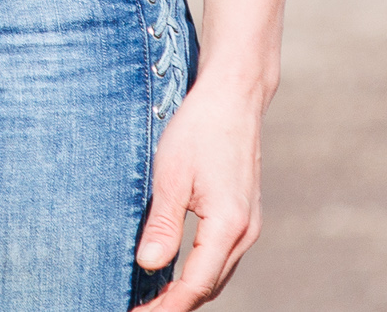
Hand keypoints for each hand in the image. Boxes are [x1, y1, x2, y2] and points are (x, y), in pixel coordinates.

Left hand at [137, 68, 266, 308]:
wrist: (234, 96)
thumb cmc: (199, 128)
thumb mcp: (171, 174)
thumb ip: (163, 224)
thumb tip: (149, 266)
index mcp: (228, 224)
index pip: (195, 285)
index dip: (166, 308)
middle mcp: (245, 231)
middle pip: (208, 287)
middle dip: (174, 306)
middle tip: (137, 311)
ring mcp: (249, 224)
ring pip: (216, 275)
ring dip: (186, 292)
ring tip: (150, 300)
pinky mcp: (244, 216)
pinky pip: (221, 257)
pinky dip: (198, 272)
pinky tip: (173, 272)